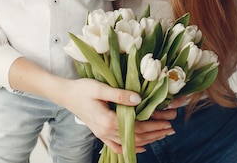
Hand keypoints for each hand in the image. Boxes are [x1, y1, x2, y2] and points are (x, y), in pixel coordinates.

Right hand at [53, 78, 174, 153]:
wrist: (65, 95)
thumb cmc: (82, 89)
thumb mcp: (100, 88)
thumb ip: (120, 94)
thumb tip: (139, 100)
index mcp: (108, 121)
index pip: (138, 126)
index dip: (155, 124)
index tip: (169, 121)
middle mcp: (106, 131)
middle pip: (137, 136)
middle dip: (156, 133)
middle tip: (171, 129)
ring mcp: (103, 134)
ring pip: (130, 141)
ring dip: (148, 139)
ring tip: (162, 135)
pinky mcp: (100, 133)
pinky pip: (117, 146)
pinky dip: (130, 148)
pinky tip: (140, 147)